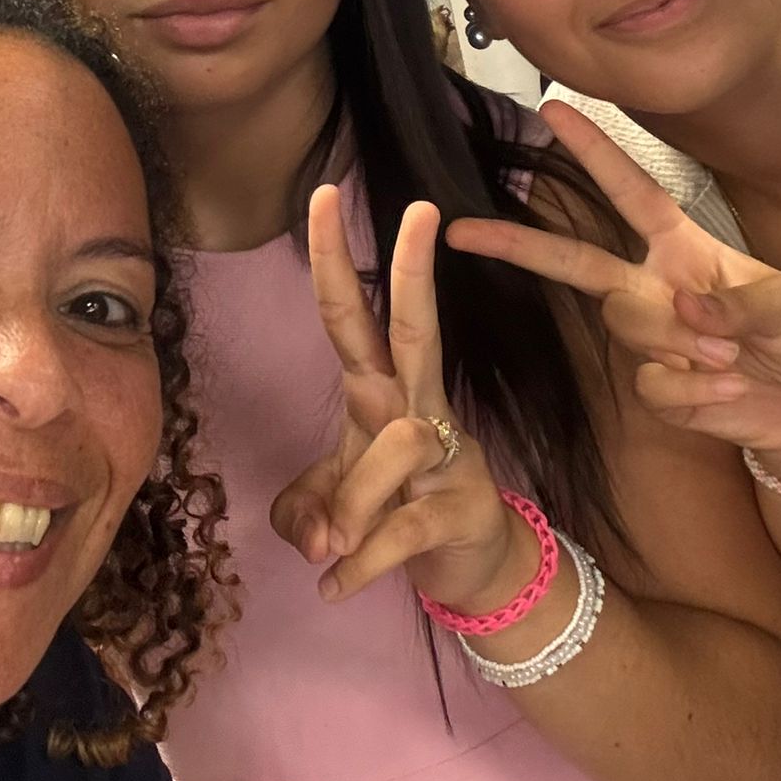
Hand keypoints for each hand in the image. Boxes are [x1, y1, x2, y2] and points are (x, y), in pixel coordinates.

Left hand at [269, 186, 527, 612]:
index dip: (334, 258)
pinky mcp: (461, 506)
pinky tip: (334, 587)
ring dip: (350, 505)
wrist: (474, 568)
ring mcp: (448, 453)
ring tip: (326, 551)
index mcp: (377, 390)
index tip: (323, 193)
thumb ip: (306, 505)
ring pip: (394, 445)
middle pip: (413, 328)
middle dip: (412, 271)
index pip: (350, 313)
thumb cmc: (399, 508)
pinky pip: (401, 527)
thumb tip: (310, 538)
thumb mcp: (335, 503)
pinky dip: (361, 562)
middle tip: (421, 208)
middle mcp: (416, 407)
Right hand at [445, 101, 780, 478]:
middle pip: (574, 260)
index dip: (595, 151)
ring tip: (734, 359)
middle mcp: (657, 287)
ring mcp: (655, 339)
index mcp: (685, 247)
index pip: (631, 192)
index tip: (553, 110)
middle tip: (462, 229)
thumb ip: (739, 303)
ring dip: (681, 340)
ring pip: (624, 324)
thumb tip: (683, 305)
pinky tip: (734, 394)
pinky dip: (699, 392)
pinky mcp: (662, 389)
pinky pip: (654, 384)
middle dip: (517, 243)